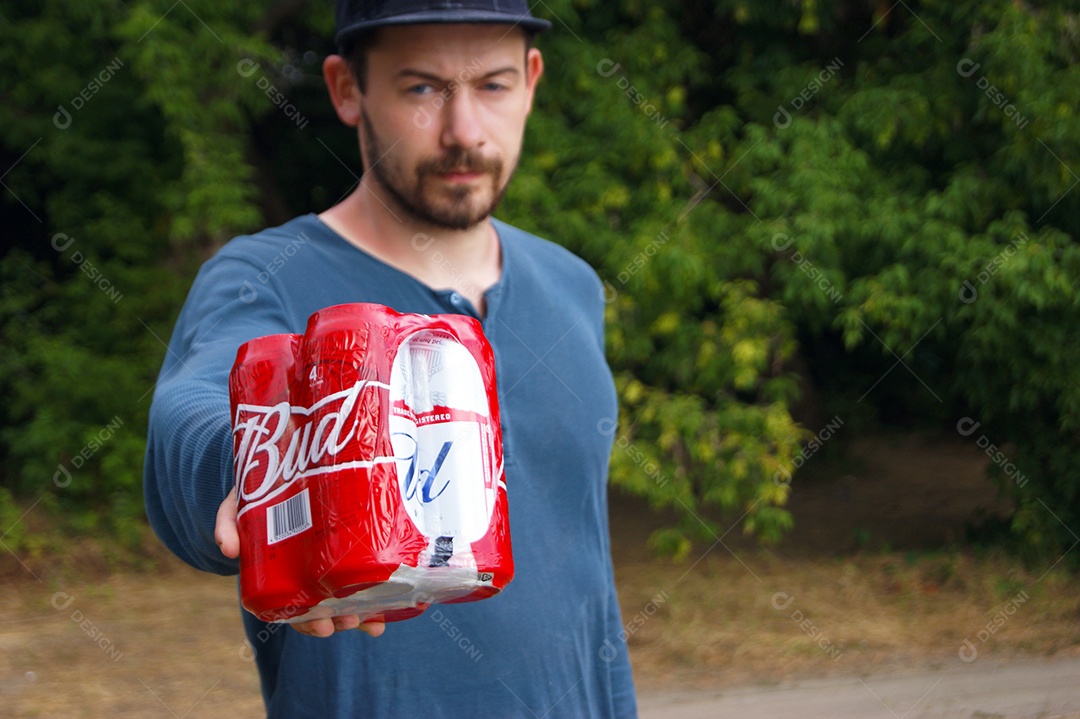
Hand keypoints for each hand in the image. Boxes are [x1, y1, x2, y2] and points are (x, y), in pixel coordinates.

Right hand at [215, 492, 384, 638]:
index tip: (322, 625)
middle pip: (321, 608)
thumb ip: (228, 525)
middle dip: (336, 620)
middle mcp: (306, 574)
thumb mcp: (238, 507)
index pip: (292, 607)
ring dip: (360, 614)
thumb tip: (227, 550)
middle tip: (347, 622)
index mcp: (279, 573)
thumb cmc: (257, 495)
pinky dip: (375, 595)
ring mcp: (329, 563)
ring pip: (345, 598)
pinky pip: (363, 575)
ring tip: (372, 623)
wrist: (283, 468)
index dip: (306, 620)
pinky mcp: (350, 546)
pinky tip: (387, 610)